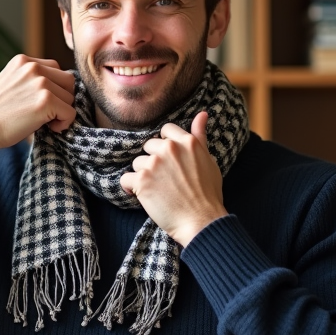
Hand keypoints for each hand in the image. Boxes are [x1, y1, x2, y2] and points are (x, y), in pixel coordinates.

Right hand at [0, 55, 76, 151]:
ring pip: (70, 97)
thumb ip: (30, 78)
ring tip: (44, 121)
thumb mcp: (10, 83)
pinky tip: (49, 128)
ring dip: (62, 112)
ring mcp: (40, 83)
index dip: (54, 88)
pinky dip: (64, 123)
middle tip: (46, 113)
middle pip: (68, 80)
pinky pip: (70, 112)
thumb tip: (59, 86)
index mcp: (23, 60)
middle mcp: (32, 67)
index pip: (55, 68)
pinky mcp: (46, 101)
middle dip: (62, 98)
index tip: (40, 102)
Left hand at [119, 111, 227, 246]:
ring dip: (143, 176)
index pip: (165, 131)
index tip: (169, 161)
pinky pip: (126, 179)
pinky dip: (130, 188)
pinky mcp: (142, 180)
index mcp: (187, 141)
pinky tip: (142, 197)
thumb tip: (202, 114)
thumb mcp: (209, 160)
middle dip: (153, 161)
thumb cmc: (207, 194)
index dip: (165, 145)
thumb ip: (200, 136)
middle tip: (165, 180)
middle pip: (149, 146)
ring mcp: (154, 163)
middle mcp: (169, 149)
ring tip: (157, 191)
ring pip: (137, 163)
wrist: (201, 220)